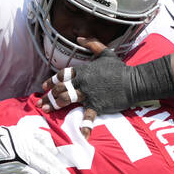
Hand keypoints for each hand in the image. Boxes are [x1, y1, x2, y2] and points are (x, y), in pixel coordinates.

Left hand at [40, 38, 173, 135]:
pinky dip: (85, 126)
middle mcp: (83, 81)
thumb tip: (79, 37)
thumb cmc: (119, 68)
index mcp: (83, 70)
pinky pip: (88, 116)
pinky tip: (80, 136)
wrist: (134, 81)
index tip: (44, 87)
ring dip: (54, 105)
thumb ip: (91, 43)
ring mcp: (89, 94)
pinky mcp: (98, 105)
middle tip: (39, 103)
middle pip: (60, 88)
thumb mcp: (105, 52)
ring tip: (45, 111)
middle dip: (48, 96)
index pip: (62, 75)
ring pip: (67, 99)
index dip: (51, 81)